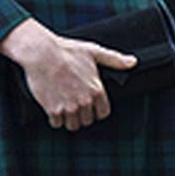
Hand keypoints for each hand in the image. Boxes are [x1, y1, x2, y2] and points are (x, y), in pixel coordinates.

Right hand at [0, 18, 135, 131]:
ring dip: (68, 119)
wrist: (41, 53)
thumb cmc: (67, 50)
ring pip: (73, 125)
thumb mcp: (94, 51)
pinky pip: (56, 124)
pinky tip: (53, 107)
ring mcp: (69, 107)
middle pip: (87, 121)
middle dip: (81, 114)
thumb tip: (133, 62)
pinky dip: (54, 118)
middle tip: (73, 103)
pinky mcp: (53, 109)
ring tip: (64, 106)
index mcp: (96, 89)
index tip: (89, 104)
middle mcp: (85, 101)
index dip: (96, 110)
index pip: (103, 113)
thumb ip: (115, 59)